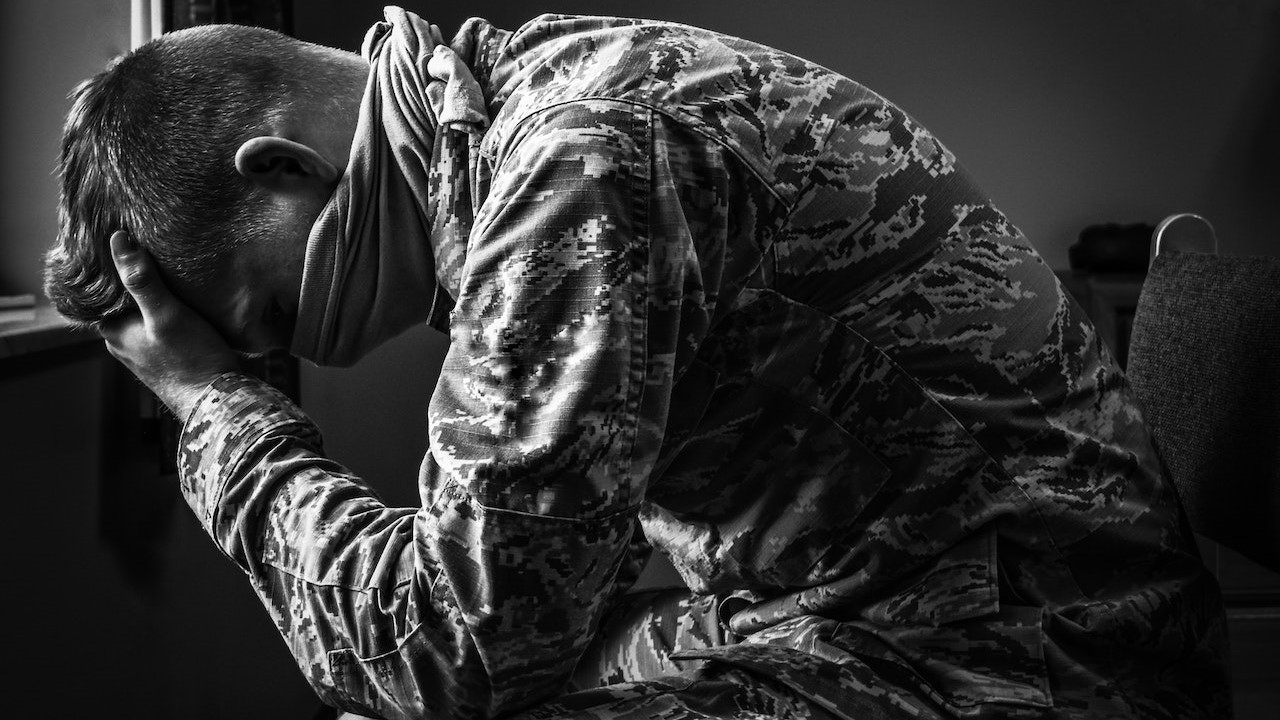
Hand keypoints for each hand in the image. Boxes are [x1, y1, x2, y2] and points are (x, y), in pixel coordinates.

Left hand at [100, 231, 239, 419]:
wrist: (218, 401)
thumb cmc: (191, 358)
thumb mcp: (167, 313)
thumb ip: (142, 280)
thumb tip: (118, 241)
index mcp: (113, 331)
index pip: (106, 290)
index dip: (117, 266)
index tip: (129, 243)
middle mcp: (122, 344)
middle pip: (125, 303)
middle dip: (136, 283)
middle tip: (151, 253)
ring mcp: (143, 354)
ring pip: (142, 317)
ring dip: (152, 300)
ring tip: (170, 275)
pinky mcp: (164, 360)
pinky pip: (157, 330)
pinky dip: (165, 316)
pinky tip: (183, 306)